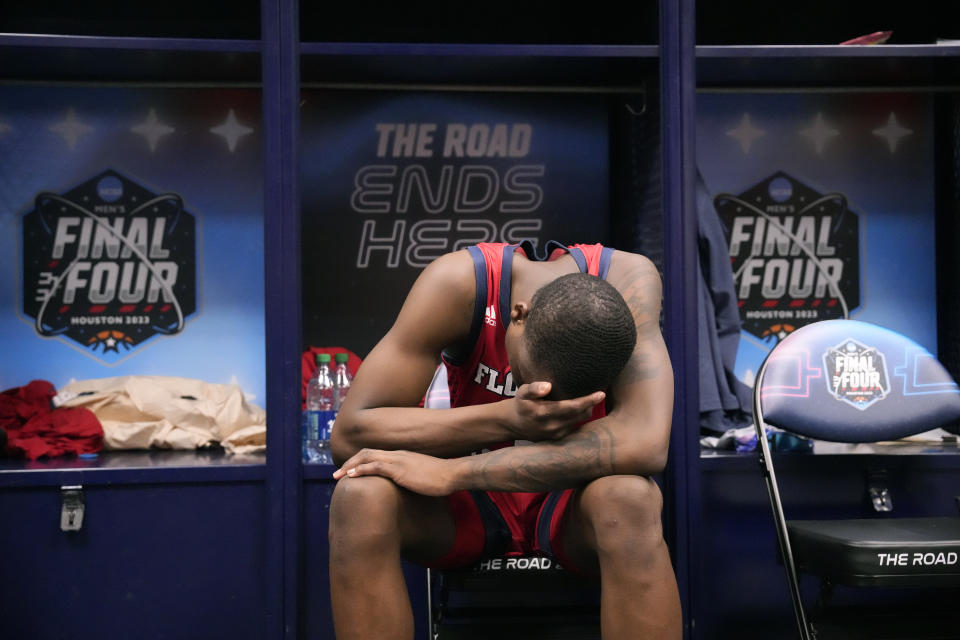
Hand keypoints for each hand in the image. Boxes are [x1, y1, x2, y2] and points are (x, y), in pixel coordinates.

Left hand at [332, 448, 457, 495]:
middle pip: (366, 453)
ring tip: (337, 476)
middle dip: (349, 463)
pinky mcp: (400, 469)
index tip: (349, 471)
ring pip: (366, 457)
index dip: (360, 462)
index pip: (375, 455)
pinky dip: (360, 470)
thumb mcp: (422, 476)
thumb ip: (411, 478)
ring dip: (349, 466)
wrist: (453, 474)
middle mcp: (397, 455)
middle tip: (337, 474)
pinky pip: (375, 467)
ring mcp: (398, 461)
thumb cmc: (442, 478)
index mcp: (402, 457)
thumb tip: (407, 488)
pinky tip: (351, 476)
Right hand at [506, 382, 604, 440]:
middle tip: (598, 393)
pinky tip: (580, 409)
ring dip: (586, 410)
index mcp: (544, 413)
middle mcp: (552, 426)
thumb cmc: (521, 404)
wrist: (514, 424)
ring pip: (580, 420)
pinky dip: (580, 417)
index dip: (588, 400)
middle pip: (581, 414)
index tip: (601, 393)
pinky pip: (576, 426)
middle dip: (591, 404)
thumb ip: (534, 388)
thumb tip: (547, 386)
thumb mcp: (522, 392)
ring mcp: (557, 434)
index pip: (573, 407)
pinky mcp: (559, 438)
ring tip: (590, 399)